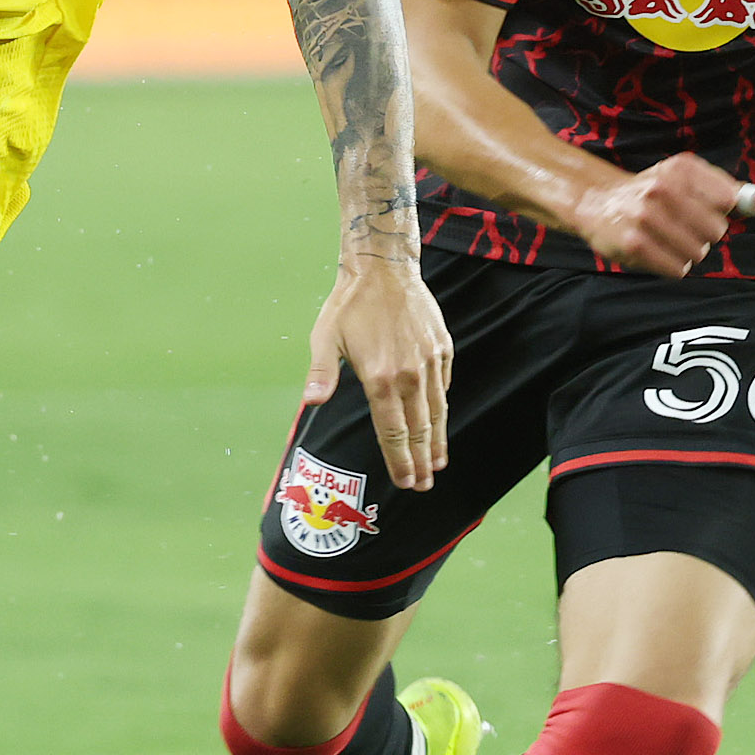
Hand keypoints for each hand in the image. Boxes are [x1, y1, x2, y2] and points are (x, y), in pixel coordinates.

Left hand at [304, 256, 453, 490]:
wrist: (384, 268)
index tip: (405, 481)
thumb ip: (321, 374)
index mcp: (379, 379)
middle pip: (418, 429)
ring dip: (438, 441)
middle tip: (424, 485)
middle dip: (421, 462)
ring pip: (437, 411)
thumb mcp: (326, 338)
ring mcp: (429, 362)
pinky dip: (441, 406)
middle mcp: (408, 376)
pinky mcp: (442, 348)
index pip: (392, 432)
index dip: (399, 460)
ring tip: (438, 463)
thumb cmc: (349, 304)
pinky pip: (443, 384)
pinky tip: (440, 421)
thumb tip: (311, 403)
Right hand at [569, 155, 754, 277]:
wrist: (598, 201)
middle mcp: (663, 188)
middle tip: (680, 224)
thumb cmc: (653, 191)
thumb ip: (733, 190)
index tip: (699, 206)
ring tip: (668, 238)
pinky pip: (677, 269)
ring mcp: (647, 217)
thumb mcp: (691, 179)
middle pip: (717, 230)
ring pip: (698, 252)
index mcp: (681, 167)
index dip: (717, 210)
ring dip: (688, 252)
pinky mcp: (634, 245)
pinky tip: (657, 251)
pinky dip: (672, 266)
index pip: (728, 202)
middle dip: (704, 234)